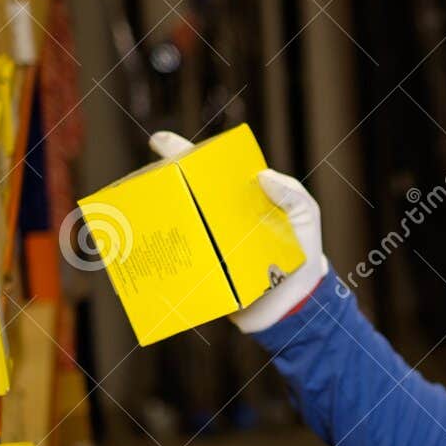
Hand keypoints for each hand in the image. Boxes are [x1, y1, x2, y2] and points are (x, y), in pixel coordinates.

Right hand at [148, 131, 328, 331]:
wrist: (297, 303)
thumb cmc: (303, 252)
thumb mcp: (306, 216)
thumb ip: (293, 194)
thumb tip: (264, 175)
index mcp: (236, 198)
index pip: (207, 170)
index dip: (182, 153)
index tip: (160, 142)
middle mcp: (216, 218)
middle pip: (182, 195)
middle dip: (158, 184)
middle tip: (143, 181)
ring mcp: (207, 246)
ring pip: (174, 227)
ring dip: (154, 221)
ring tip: (139, 214)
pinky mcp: (203, 275)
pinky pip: (178, 265)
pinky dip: (163, 260)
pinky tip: (146, 254)